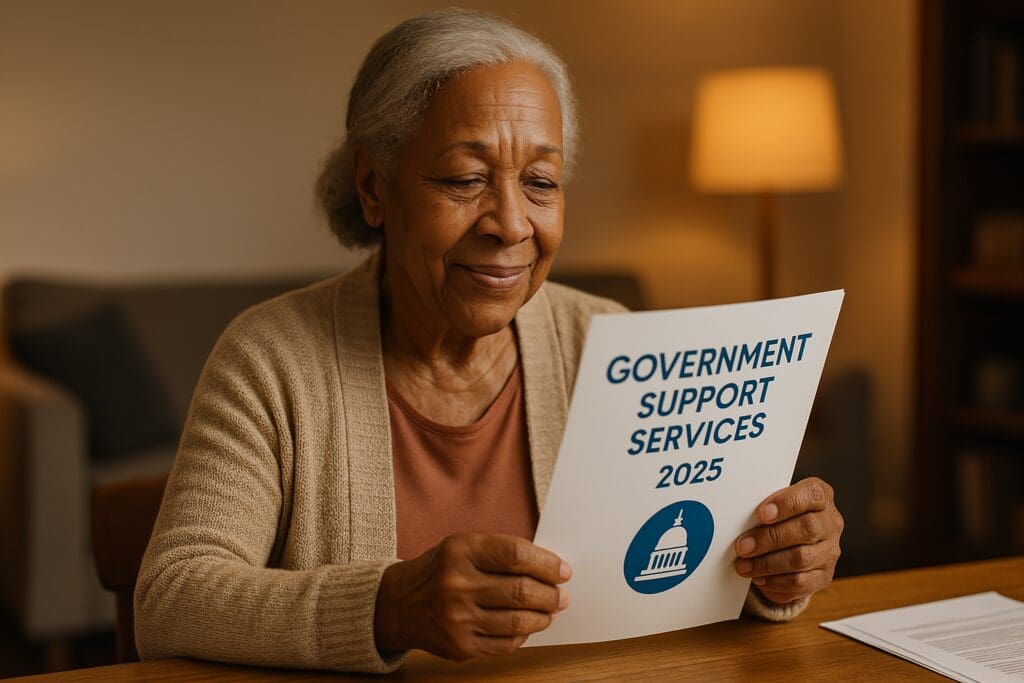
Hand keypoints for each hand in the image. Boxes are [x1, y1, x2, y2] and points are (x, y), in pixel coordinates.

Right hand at [374, 533, 570, 659]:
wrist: (401, 604)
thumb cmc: (442, 570)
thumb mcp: (464, 546)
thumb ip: (502, 552)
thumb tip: (549, 568)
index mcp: (460, 552)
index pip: (515, 555)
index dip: (546, 563)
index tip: (562, 570)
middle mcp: (457, 585)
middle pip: (521, 591)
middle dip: (551, 594)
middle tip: (562, 595)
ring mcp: (458, 619)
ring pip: (519, 621)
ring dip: (544, 616)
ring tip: (550, 610)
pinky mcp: (461, 646)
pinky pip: (506, 644)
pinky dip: (524, 634)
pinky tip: (526, 625)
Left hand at [733, 477, 842, 604]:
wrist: (792, 545)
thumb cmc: (778, 518)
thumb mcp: (774, 505)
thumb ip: (765, 507)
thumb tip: (738, 515)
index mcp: (820, 497)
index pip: (812, 494)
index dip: (786, 503)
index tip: (761, 514)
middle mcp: (830, 522)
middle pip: (806, 528)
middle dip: (769, 538)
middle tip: (743, 546)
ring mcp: (830, 551)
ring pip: (801, 558)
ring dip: (767, 563)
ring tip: (744, 565)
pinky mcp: (824, 576)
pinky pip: (800, 582)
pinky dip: (775, 581)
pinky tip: (758, 577)